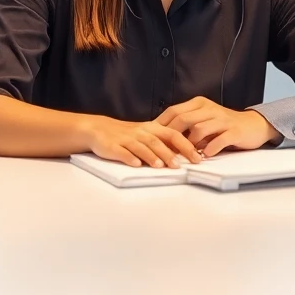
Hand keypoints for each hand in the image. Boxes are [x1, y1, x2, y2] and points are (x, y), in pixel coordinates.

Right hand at [81, 116, 202, 168]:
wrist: (98, 129)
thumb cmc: (126, 134)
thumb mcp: (146, 134)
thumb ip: (163, 142)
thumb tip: (184, 155)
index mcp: (151, 129)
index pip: (172, 134)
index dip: (185, 145)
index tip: (197, 158)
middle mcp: (140, 133)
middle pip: (157, 141)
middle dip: (169, 153)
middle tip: (180, 166)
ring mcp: (126, 140)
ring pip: (141, 146)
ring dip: (151, 156)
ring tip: (160, 166)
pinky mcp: (113, 147)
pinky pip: (122, 152)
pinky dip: (129, 158)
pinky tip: (136, 164)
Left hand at [156, 96, 280, 156]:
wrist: (253, 125)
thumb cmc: (224, 125)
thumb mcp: (204, 120)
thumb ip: (187, 125)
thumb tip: (163, 138)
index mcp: (199, 104)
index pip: (173, 111)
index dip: (161, 125)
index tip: (151, 139)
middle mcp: (209, 109)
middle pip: (183, 119)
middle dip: (171, 137)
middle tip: (164, 151)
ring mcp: (222, 120)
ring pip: (199, 130)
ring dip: (190, 145)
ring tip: (184, 157)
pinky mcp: (234, 131)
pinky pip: (219, 140)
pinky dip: (209, 149)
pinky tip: (204, 156)